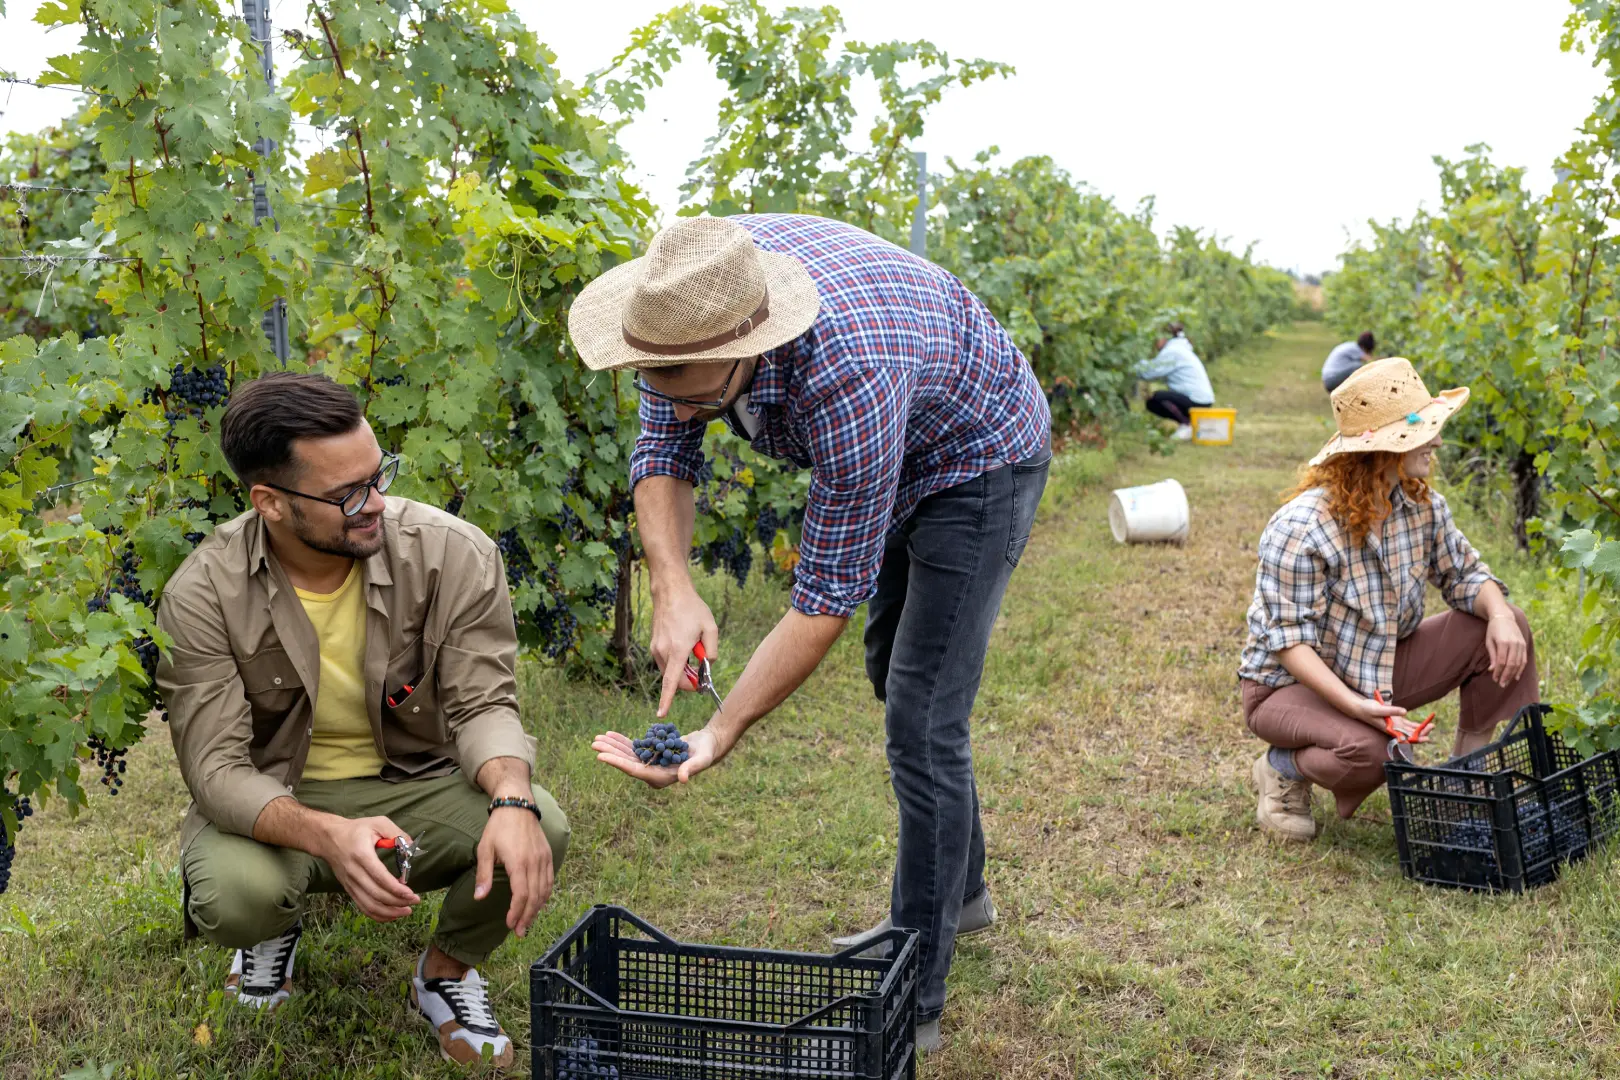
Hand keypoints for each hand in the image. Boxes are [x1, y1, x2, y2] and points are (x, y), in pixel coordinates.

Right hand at [317, 815, 420, 922]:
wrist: (328, 838)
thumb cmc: (356, 830)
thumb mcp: (377, 822)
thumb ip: (396, 832)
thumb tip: (412, 847)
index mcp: (362, 855)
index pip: (379, 877)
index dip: (396, 889)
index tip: (411, 893)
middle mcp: (354, 873)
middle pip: (376, 894)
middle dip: (397, 902)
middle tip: (415, 901)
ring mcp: (350, 884)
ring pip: (369, 905)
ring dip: (389, 912)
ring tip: (406, 911)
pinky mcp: (349, 889)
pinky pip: (363, 907)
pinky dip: (377, 915)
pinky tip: (392, 914)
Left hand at [474, 805, 553, 937]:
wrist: (517, 805)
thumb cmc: (498, 827)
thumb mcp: (485, 849)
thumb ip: (484, 875)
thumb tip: (479, 898)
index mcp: (518, 862)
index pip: (521, 895)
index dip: (516, 912)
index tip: (509, 924)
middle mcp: (535, 862)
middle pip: (535, 897)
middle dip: (527, 917)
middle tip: (519, 932)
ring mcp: (544, 859)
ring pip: (545, 890)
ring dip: (537, 909)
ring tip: (527, 922)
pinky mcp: (548, 855)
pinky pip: (550, 880)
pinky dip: (545, 895)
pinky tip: (539, 904)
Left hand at [592, 725, 722, 787]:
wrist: (709, 745)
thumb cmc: (707, 752)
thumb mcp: (701, 759)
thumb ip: (691, 768)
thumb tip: (683, 779)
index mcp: (661, 778)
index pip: (635, 771)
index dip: (617, 763)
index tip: (601, 757)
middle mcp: (653, 773)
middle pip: (627, 763)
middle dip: (610, 753)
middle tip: (593, 744)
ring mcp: (651, 764)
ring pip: (627, 755)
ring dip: (613, 747)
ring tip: (597, 738)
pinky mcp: (651, 754)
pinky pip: (633, 748)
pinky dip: (622, 742)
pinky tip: (610, 735)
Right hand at [650, 584, 717, 717]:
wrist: (671, 592)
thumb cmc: (693, 609)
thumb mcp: (711, 628)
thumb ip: (711, 651)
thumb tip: (706, 666)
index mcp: (677, 649)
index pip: (671, 682)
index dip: (667, 700)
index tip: (661, 714)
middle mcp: (663, 652)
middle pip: (674, 680)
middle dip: (688, 683)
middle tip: (702, 674)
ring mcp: (656, 648)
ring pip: (670, 671)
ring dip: (682, 671)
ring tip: (694, 652)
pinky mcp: (654, 645)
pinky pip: (665, 662)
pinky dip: (676, 663)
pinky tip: (684, 647)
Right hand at [1346, 695, 1426, 739]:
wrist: (1359, 708)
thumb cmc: (1367, 709)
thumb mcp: (1379, 709)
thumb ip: (1392, 710)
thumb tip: (1405, 712)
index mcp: (1390, 729)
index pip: (1406, 737)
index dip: (1416, 738)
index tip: (1426, 738)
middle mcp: (1394, 729)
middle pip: (1410, 734)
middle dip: (1422, 732)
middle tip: (1432, 726)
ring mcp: (1395, 725)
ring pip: (1410, 729)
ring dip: (1421, 729)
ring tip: (1431, 725)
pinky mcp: (1395, 719)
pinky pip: (1407, 724)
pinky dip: (1415, 724)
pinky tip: (1423, 724)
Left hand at [1485, 612, 1528, 687]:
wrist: (1504, 617)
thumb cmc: (1493, 630)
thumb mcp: (1489, 641)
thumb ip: (1492, 655)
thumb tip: (1492, 670)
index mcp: (1503, 642)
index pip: (1502, 661)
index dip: (1498, 672)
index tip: (1494, 679)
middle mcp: (1514, 644)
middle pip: (1511, 664)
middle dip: (1506, 675)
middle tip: (1501, 684)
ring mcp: (1521, 644)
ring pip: (1518, 663)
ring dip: (1513, 674)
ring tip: (1507, 682)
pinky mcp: (1524, 645)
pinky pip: (1524, 659)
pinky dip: (1520, 669)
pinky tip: (1516, 676)